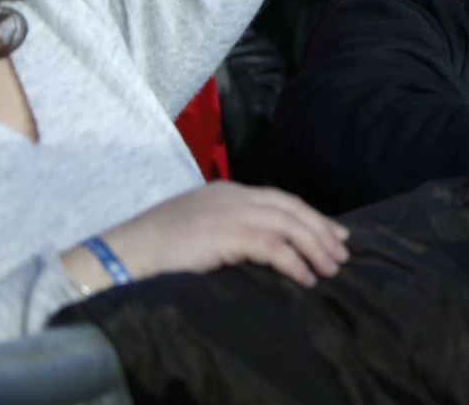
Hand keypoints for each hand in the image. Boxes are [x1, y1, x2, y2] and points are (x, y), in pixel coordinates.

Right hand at [81, 181, 349, 288]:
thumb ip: (225, 226)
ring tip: (330, 269)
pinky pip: (274, 248)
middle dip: (320, 230)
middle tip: (341, 251)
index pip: (280, 199)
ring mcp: (232, 213)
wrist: (126, 251)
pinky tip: (305, 278)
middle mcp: (235, 196)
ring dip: (314, 248)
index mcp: (227, 190)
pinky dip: (294, 263)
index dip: (309, 216)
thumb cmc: (155, 246)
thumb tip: (255, 245)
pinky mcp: (229, 235)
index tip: (332, 232)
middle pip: (292, 209)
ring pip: (289, 226)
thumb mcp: (196, 224)